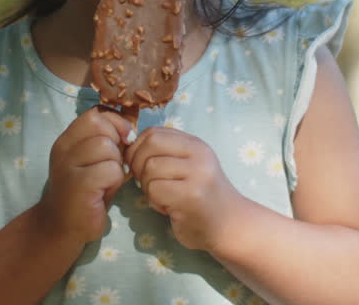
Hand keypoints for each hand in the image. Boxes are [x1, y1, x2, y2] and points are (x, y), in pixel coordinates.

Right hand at [37, 106, 132, 244]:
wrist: (61, 226)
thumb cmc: (85, 192)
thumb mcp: (92, 160)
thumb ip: (106, 140)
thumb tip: (130, 126)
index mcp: (67, 139)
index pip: (95, 113)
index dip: (115, 123)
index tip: (122, 141)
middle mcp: (63, 148)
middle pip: (101, 125)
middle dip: (116, 143)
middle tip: (112, 164)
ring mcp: (68, 166)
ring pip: (107, 148)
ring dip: (116, 165)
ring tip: (106, 180)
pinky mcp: (78, 185)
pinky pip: (111, 170)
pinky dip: (115, 181)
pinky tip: (104, 191)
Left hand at [125, 126, 247, 251]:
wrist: (230, 226)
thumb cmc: (202, 197)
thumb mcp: (189, 166)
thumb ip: (166, 153)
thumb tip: (128, 146)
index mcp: (196, 144)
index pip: (154, 132)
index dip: (137, 148)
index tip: (138, 165)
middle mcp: (198, 154)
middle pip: (150, 146)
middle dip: (137, 165)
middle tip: (144, 182)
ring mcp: (196, 174)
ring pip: (150, 169)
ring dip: (147, 187)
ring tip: (162, 197)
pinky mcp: (191, 196)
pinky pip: (155, 190)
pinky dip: (155, 201)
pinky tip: (168, 208)